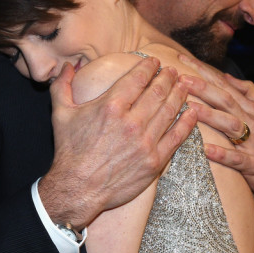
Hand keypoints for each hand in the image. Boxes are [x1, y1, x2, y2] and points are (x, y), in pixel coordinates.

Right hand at [39, 57, 196, 228]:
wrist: (78, 189)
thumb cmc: (69, 152)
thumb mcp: (60, 114)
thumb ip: (62, 85)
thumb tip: (69, 65)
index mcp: (111, 106)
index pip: (137, 79)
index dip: (149, 67)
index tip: (155, 63)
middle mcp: (131, 122)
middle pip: (158, 92)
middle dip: (168, 78)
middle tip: (172, 72)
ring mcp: (145, 142)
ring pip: (170, 111)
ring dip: (180, 95)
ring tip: (184, 86)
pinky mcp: (154, 161)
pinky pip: (177, 137)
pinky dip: (187, 123)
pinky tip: (193, 112)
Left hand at [178, 53, 253, 230]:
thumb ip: (248, 91)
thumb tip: (227, 76)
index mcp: (249, 107)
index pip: (223, 84)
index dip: (203, 71)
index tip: (183, 59)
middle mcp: (250, 121)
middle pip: (225, 100)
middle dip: (203, 88)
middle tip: (181, 79)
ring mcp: (252, 142)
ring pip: (230, 125)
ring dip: (211, 116)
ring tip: (190, 108)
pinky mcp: (253, 163)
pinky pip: (236, 158)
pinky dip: (222, 154)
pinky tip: (206, 150)